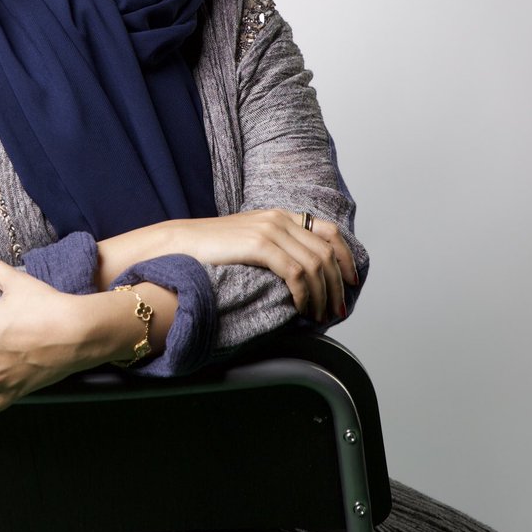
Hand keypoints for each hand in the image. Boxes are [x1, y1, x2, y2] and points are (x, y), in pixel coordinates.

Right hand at [100, 210, 356, 322]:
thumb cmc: (212, 251)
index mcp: (280, 215)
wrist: (180, 244)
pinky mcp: (259, 244)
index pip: (329, 231)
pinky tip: (300, 308)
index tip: (352, 282)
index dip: (345, 257)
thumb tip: (303, 278)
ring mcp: (270, 229)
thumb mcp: (250, 243)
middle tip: (336, 311)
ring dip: (322, 295)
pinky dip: (304, 294)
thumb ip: (276, 250)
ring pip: (314, 265)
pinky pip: (296, 272)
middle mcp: (279, 218)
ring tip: (319, 316)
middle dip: (336, 285)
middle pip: (325, 252)